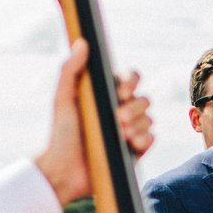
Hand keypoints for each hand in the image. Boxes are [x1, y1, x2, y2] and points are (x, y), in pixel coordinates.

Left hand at [33, 40, 154, 205]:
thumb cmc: (60, 134)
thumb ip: (70, 70)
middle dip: (135, 107)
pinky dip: (144, 139)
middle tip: (118, 119)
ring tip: (121, 134)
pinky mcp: (136, 150)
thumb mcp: (63, 99)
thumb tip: (82, 42)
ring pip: (150, 119)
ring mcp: (130, 130)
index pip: (131, 78)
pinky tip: (130, 143)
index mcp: (107, 95)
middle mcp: (121, 110)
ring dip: (138, 124)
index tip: (121, 92)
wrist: (64, 170)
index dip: (132, 81)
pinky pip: (152, 138)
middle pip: (145, 99)